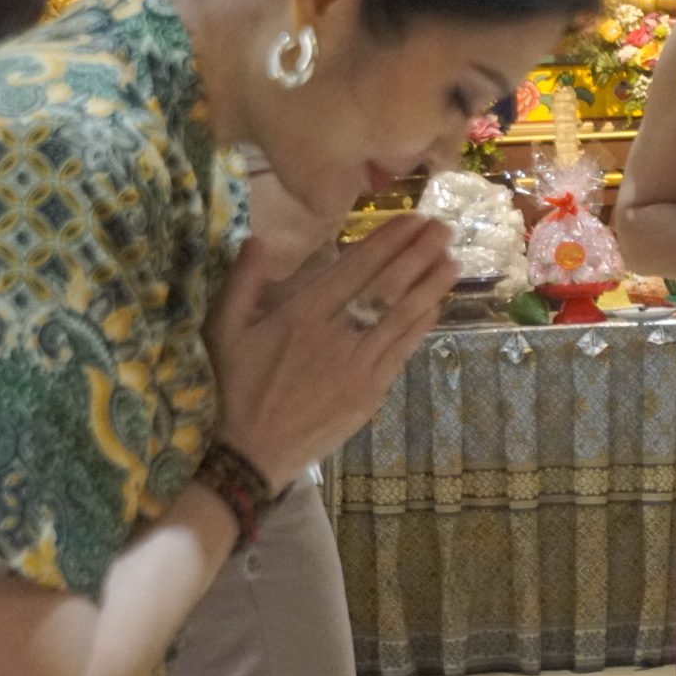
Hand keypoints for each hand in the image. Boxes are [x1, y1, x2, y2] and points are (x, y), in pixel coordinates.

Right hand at [205, 215, 458, 492]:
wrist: (248, 454)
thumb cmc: (234, 385)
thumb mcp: (223, 329)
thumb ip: (243, 281)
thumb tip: (260, 239)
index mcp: (301, 316)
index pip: (354, 270)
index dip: (387, 243)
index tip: (411, 220)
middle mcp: (335, 336)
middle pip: (386, 289)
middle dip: (418, 255)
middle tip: (444, 228)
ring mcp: (357, 367)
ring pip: (401, 319)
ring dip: (430, 287)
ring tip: (452, 260)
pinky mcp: (369, 393)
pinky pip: (401, 352)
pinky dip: (421, 327)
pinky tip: (436, 306)